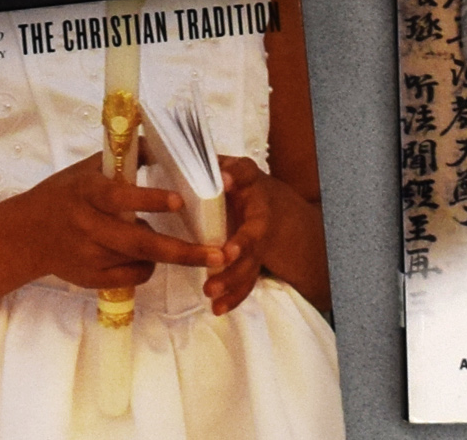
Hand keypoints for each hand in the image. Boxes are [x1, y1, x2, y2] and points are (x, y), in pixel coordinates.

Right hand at [0, 154, 217, 290]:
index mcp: (87, 192)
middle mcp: (88, 226)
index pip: (119, 197)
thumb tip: (166, 139)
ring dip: (166, 254)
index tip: (179, 200)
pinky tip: (142, 256)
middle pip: (140, 243)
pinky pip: (133, 276)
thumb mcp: (87, 169)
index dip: (149, 199)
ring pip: (141, 261)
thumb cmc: (65, 194)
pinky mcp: (91, 279)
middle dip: (184, 251)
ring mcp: (89, 257)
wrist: (26, 235)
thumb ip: (126, 157)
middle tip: (219, 253)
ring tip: (183, 246)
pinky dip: (147, 266)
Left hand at [207, 157, 325, 315]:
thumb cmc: (241, 185)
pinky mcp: (251, 262)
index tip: (226, 180)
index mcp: (250, 185)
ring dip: (232, 279)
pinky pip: (246, 282)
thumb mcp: (233, 169)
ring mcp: (257, 243)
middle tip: (225, 255)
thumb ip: (217, 163)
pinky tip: (217, 309)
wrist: (271, 208)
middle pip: (252, 235)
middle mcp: (259, 216)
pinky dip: (233, 297)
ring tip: (211, 292)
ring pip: (249, 264)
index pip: (246, 174)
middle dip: (239, 247)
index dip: (236, 176)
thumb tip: (195, 157)